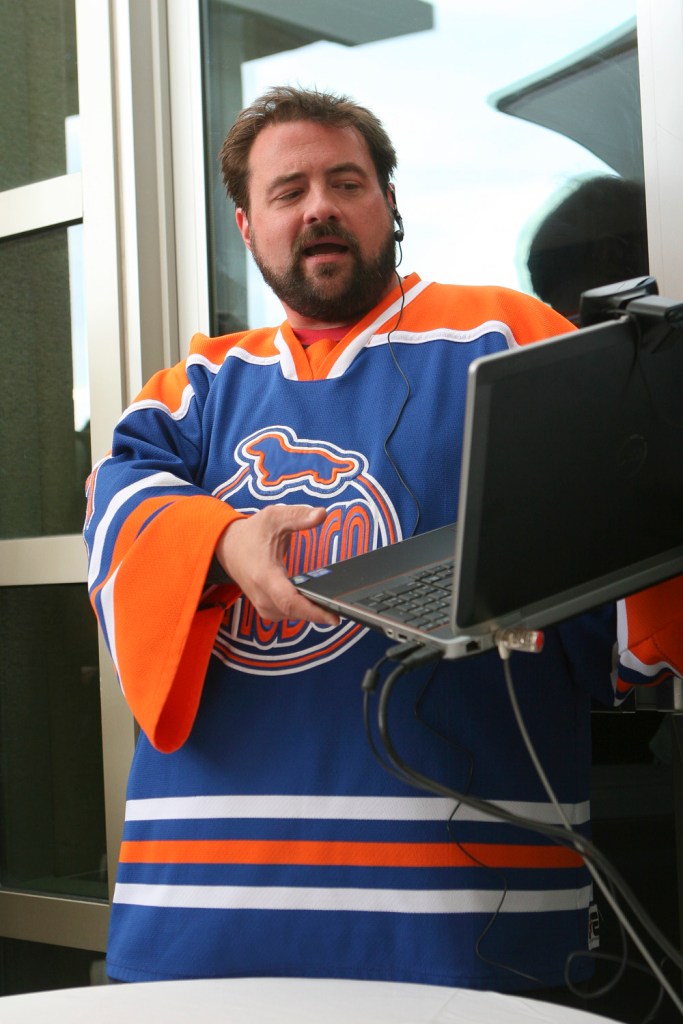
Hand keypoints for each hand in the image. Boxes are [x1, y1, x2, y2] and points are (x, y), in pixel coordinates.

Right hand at [214, 505, 339, 625]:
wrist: (229, 548)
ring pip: (294, 616)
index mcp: (264, 575)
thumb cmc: (252, 533)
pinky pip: (290, 615)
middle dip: (321, 613)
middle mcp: (262, 595)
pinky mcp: (268, 608)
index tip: (334, 617)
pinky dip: (304, 611)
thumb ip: (298, 515)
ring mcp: (263, 605)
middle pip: (295, 613)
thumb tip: (322, 514)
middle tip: (346, 609)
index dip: (313, 611)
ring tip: (335, 606)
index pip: (290, 601)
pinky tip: (318, 603)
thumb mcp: (274, 517)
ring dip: (314, 612)